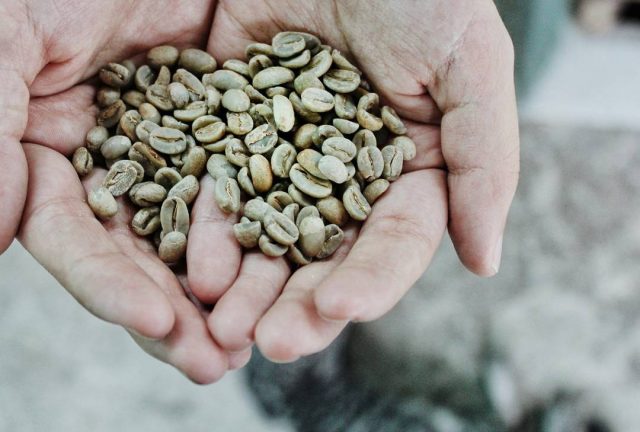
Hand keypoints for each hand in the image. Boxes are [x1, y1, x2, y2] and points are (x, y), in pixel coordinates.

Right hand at [5, 0, 251, 382]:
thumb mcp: (12, 39)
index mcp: (55, 156)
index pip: (75, 237)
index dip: (108, 282)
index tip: (155, 319)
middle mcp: (116, 168)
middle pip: (142, 255)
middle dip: (175, 312)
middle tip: (213, 362)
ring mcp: (175, 155)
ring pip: (197, 237)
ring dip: (225, 292)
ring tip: (252, 341)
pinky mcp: (228, 134)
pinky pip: (249, 191)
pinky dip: (264, 234)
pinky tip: (286, 275)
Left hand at [202, 0, 518, 361]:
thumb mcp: (469, 64)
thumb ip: (484, 161)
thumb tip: (485, 262)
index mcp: (408, 172)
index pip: (394, 243)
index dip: (372, 280)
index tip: (343, 308)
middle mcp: (347, 177)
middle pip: (325, 255)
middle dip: (300, 302)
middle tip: (274, 344)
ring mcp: (287, 157)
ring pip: (267, 234)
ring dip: (246, 283)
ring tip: (222, 321)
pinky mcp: (236, 128)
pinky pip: (218, 184)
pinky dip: (206, 224)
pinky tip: (192, 261)